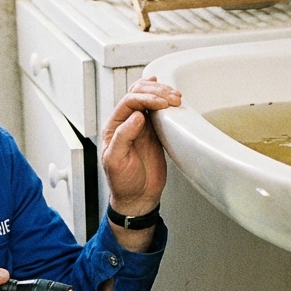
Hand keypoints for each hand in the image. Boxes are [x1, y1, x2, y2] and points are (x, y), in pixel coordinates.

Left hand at [101, 77, 181, 218]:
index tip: (162, 104)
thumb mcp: (116, 161)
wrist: (137, 197)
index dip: (146, 99)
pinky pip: (158, 111)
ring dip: (162, 93)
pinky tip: (170, 96)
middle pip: (138, 94)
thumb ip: (123, 136)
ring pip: (148, 98)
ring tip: (176, 97)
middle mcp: (126, 123)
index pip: (128, 102)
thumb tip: (137, 115)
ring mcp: (141, 126)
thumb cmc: (123, 183)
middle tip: (172, 98)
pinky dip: (165, 101)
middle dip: (156, 93)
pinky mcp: (154, 132)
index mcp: (114, 127)